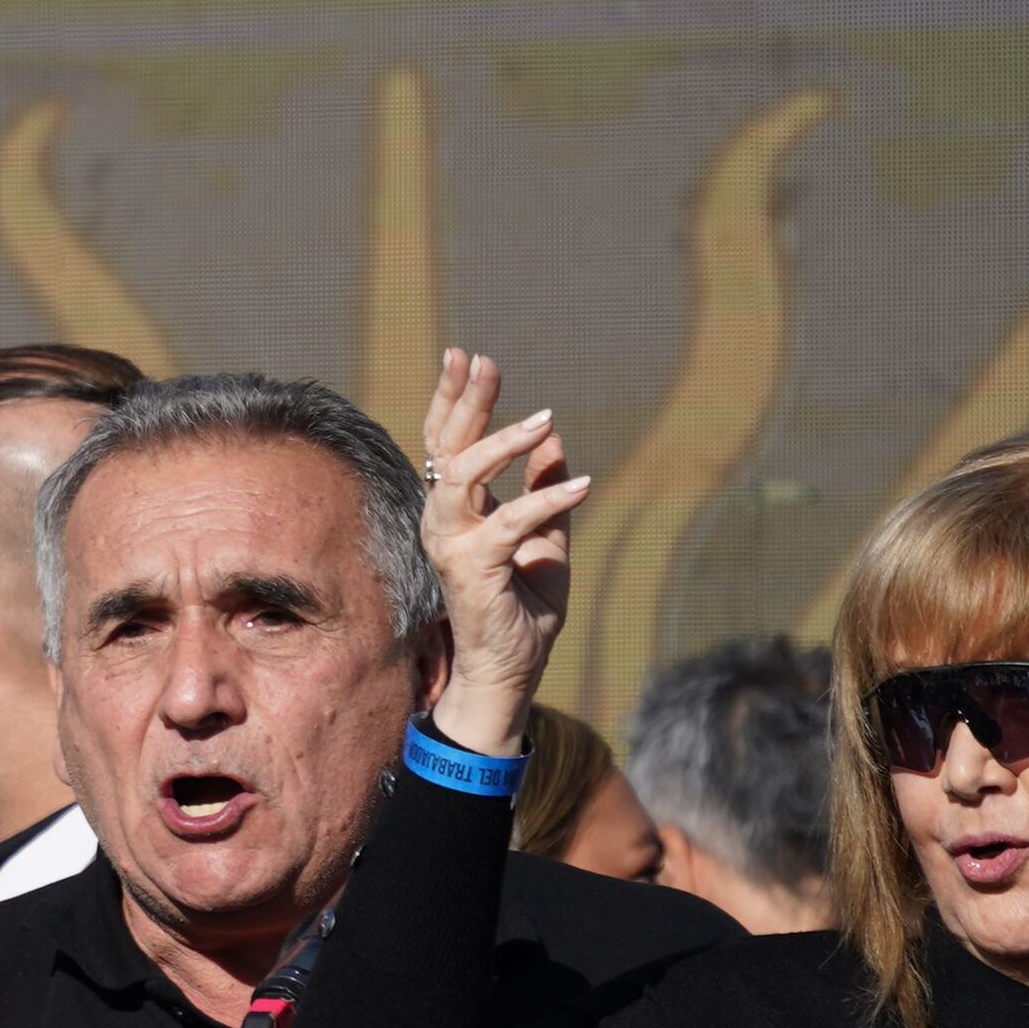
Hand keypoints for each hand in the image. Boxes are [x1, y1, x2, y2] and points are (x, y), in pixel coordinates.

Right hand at [416, 349, 585, 759]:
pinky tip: (585, 484)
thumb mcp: (545, 540)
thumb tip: (553, 440)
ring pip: (463, 478)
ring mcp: (452, 546)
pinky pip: (510, 524)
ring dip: (502, 443)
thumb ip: (543, 491)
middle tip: (484, 361)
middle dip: (464, 401)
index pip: (447, 444)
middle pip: (445, 448)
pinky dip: (548, 500)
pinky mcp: (472, 570)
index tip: (467, 357)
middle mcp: (443, 523)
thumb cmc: (521, 610)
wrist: (510, 670)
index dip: (453, 400)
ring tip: (544, 417)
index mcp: (457, 513)